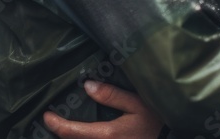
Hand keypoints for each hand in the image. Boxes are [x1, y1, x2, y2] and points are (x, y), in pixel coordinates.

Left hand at [44, 80, 163, 138]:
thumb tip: (87, 86)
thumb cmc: (157, 121)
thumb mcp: (138, 103)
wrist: (173, 138)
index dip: (55, 124)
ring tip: (66, 127)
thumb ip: (111, 95)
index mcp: (107, 134)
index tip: (46, 115)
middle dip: (60, 133)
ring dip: (72, 137)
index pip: (71, 132)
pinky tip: (83, 133)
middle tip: (52, 121)